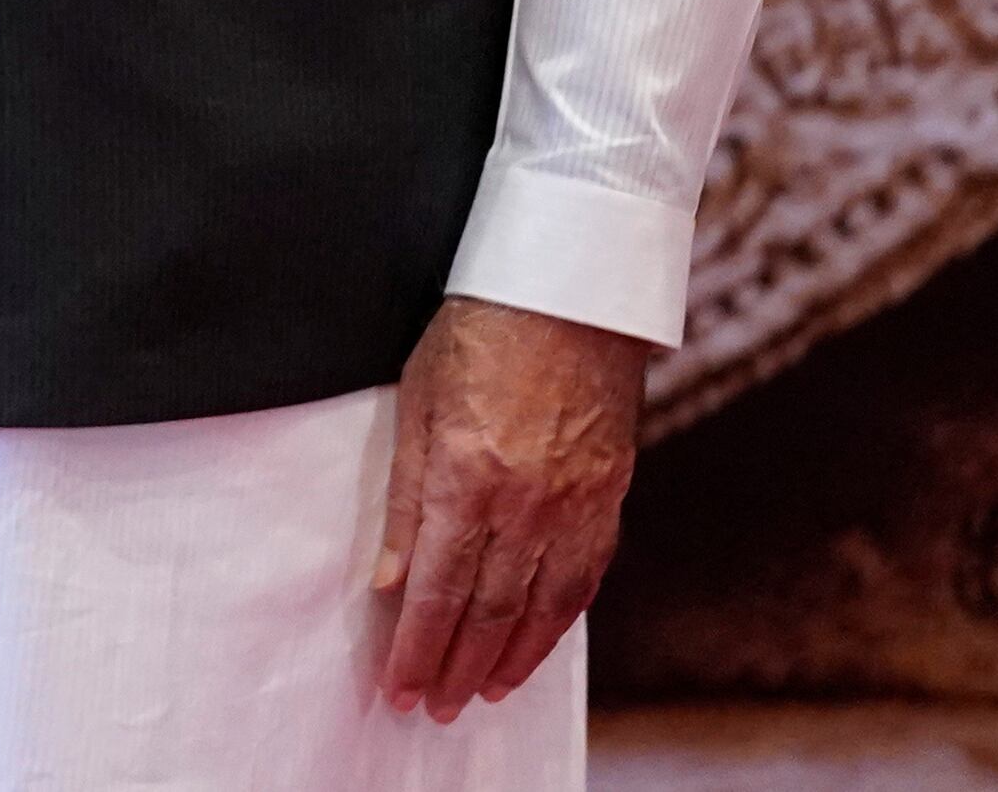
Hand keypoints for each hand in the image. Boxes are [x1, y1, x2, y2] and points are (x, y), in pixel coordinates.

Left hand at [370, 294, 645, 718]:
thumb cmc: (479, 332)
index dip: (418, 648)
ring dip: (509, 658)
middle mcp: (525, 503)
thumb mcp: (416, 402)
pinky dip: (559, 621)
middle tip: (435, 707)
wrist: (570, 290)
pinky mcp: (609, 495)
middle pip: (487, 610)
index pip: (436, 589)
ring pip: (541, 607)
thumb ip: (405, 498)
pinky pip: (584, 577)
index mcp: (468, 478)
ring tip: (483, 692)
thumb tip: (388, 578)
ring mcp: (575, 504)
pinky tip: (539, 642)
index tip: (400, 688)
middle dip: (457, 667)